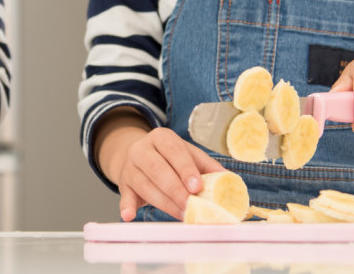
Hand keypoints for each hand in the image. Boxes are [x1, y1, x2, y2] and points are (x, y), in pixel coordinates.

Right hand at [97, 111, 224, 220]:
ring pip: (146, 186)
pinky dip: (126, 206)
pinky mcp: (124, 185)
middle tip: (191, 205)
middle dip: (176, 190)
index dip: (185, 169)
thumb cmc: (169, 158)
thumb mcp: (187, 154)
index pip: (174, 151)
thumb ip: (206, 166)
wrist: (137, 156)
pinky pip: (124, 196)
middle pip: (158, 170)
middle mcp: (142, 149)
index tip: (197, 186)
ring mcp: (130, 168)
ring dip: (165, 203)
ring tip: (182, 215)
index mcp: (161, 137)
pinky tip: (129, 216)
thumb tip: (229, 180)